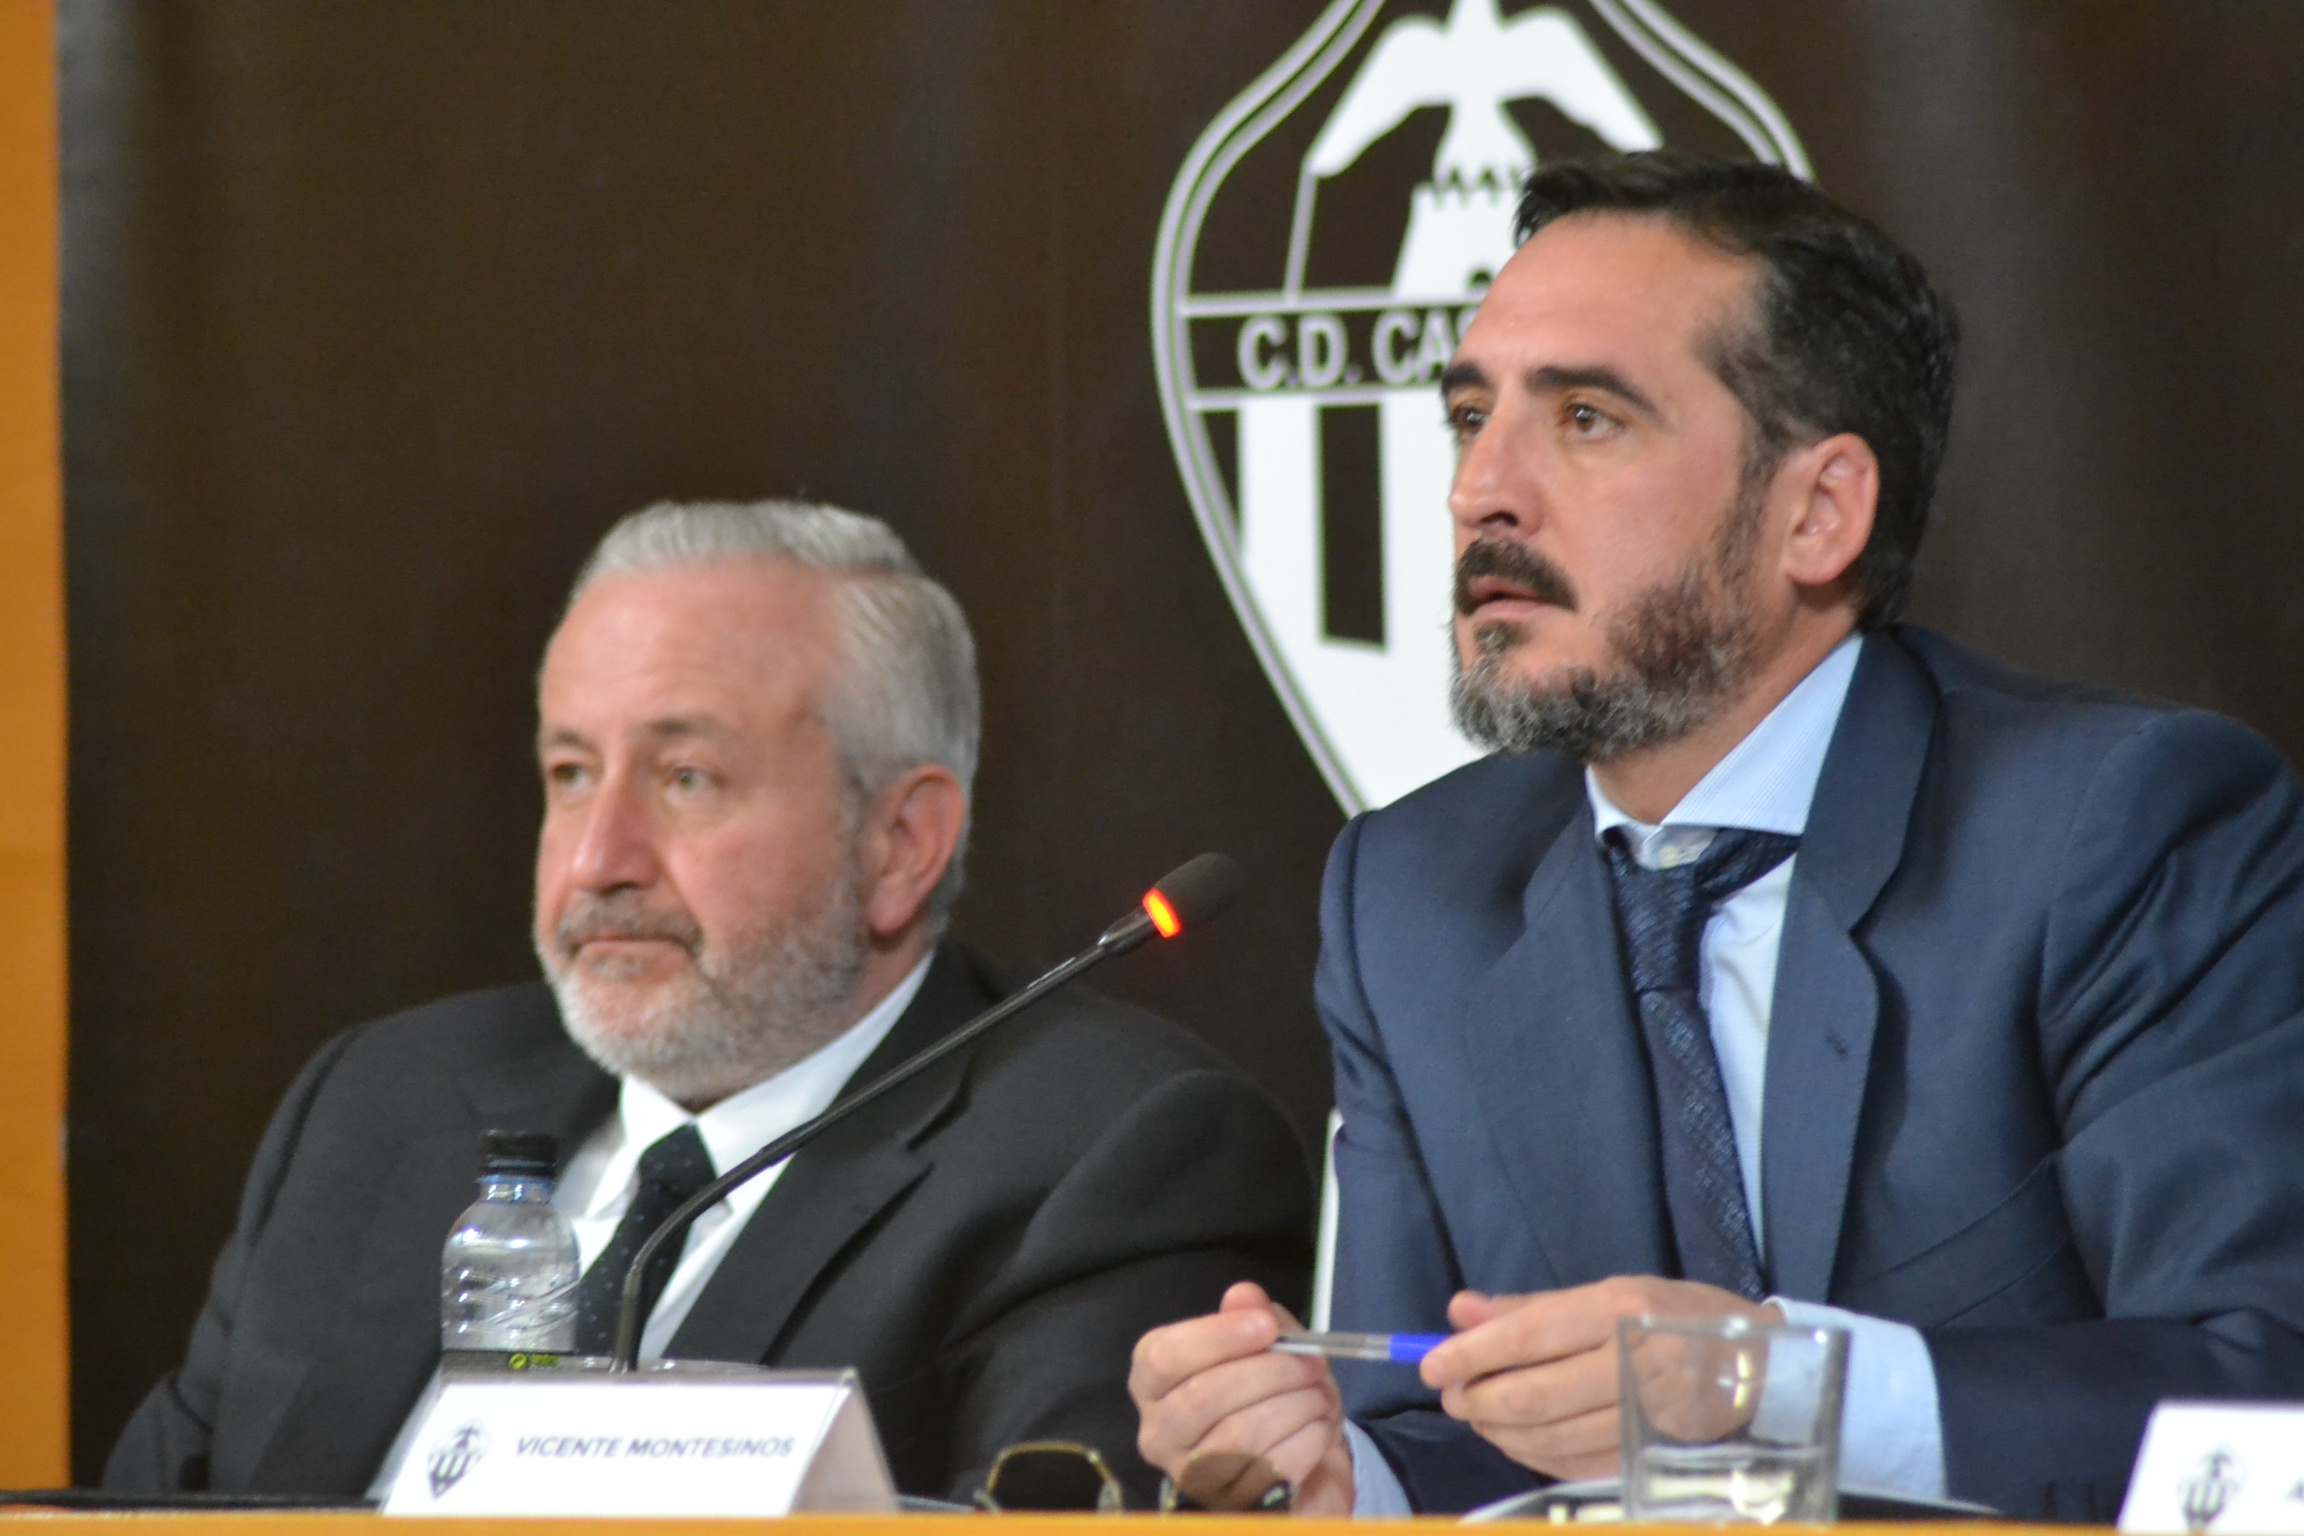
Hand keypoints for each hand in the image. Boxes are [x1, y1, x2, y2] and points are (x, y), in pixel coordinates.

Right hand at [1130, 1281, 1354, 1515]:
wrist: (1297, 1458)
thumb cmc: (1269, 1393)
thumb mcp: (1265, 1344)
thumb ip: (1251, 1315)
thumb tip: (1244, 1297)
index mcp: (1153, 1383)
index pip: (1165, 1357)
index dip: (1217, 1337)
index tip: (1267, 1326)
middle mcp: (1159, 1433)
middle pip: (1204, 1397)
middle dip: (1269, 1372)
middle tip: (1312, 1362)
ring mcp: (1190, 1476)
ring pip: (1240, 1434)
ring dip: (1294, 1405)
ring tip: (1319, 1395)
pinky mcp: (1229, 1504)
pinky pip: (1270, 1469)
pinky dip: (1306, 1439)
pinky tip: (1318, 1427)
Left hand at [1418, 1276, 1779, 1480]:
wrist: (1760, 1365)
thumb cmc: (1676, 1317)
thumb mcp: (1609, 1292)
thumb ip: (1531, 1308)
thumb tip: (1462, 1311)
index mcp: (1618, 1309)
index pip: (1527, 1336)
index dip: (1471, 1354)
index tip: (1431, 1363)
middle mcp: (1632, 1361)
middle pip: (1532, 1395)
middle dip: (1476, 1398)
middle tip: (1451, 1394)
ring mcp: (1644, 1415)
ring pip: (1549, 1436)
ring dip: (1498, 1430)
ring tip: (1477, 1413)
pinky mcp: (1648, 1453)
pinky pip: (1574, 1464)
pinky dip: (1533, 1455)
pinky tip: (1514, 1440)